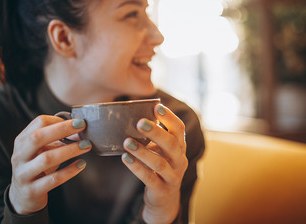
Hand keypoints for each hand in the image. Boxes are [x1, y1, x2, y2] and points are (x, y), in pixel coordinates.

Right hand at [9, 115, 91, 214]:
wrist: (23, 197)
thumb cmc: (36, 168)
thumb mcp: (42, 151)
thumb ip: (57, 140)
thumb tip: (79, 132)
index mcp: (22, 141)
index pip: (38, 123)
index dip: (58, 120)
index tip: (76, 122)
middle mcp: (20, 156)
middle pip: (37, 137)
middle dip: (62, 129)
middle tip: (81, 125)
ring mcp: (24, 174)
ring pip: (47, 158)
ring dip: (69, 150)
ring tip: (86, 145)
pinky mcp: (32, 190)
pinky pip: (53, 179)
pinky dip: (69, 170)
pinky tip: (81, 164)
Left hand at [122, 104, 187, 223]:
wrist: (164, 198)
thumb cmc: (159, 166)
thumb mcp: (161, 150)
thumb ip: (153, 136)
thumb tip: (134, 114)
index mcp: (179, 147)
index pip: (179, 129)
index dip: (169, 117)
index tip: (157, 106)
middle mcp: (179, 160)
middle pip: (171, 144)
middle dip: (156, 132)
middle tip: (140, 123)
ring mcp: (172, 176)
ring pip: (160, 163)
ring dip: (142, 151)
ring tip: (127, 142)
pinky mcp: (161, 190)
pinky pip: (149, 178)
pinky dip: (137, 168)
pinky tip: (125, 158)